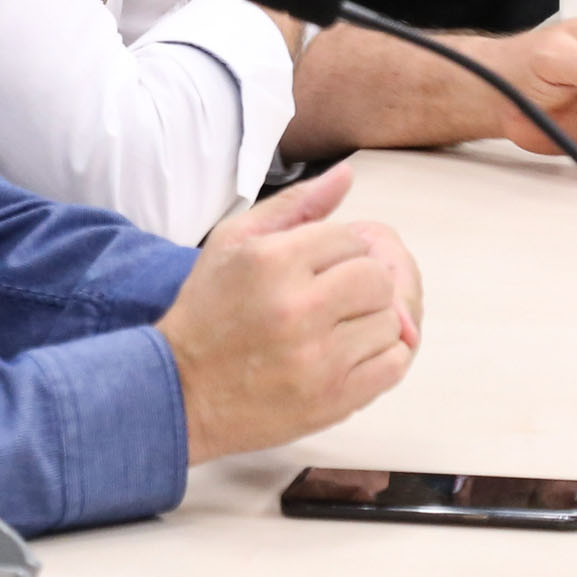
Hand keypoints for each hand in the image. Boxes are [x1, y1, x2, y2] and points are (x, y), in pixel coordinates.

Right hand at [159, 163, 419, 463]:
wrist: (183, 392)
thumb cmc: (208, 311)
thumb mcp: (233, 242)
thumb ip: (294, 204)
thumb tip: (346, 176)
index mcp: (273, 261)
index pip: (351, 238)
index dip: (340, 250)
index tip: (318, 267)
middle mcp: (299, 308)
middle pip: (377, 278)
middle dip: (361, 282)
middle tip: (333, 296)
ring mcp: (319, 359)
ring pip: (390, 321)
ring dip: (371, 320)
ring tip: (337, 326)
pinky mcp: (333, 400)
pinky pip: (393, 365)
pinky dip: (382, 355)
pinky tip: (351, 352)